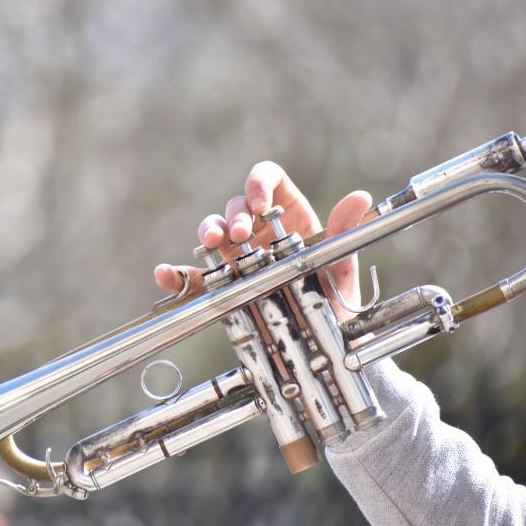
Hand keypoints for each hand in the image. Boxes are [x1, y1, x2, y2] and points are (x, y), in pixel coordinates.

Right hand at [153, 161, 371, 316]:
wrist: (324, 344)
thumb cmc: (336, 301)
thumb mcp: (343, 267)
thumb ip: (346, 232)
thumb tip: (359, 197)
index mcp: (289, 216)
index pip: (269, 180)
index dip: (258, 183)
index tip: (259, 202)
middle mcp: (259, 231)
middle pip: (235, 207)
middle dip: (233, 217)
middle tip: (241, 236)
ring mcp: (237, 256)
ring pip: (212, 231)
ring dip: (207, 232)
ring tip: (210, 244)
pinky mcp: (221, 285)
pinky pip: (194, 276)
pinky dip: (176, 274)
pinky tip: (165, 274)